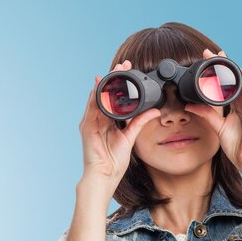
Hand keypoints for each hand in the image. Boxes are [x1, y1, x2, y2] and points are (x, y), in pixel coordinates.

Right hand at [79, 60, 160, 186]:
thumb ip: (139, 123)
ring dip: (106, 82)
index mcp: (108, 122)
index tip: (131, 71)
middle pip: (106, 94)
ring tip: (115, 70)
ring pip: (98, 96)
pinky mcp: (86, 127)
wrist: (104, 176)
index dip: (121, 84)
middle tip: (124, 64)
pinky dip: (95, 95)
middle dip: (114, 78)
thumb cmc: (114, 162)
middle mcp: (98, 120)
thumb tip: (155, 111)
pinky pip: (91, 107)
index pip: (114, 98)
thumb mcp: (130, 138)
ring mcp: (91, 122)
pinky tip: (99, 83)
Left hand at [183, 48, 241, 176]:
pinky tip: (241, 74)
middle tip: (212, 52)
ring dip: (232, 69)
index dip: (218, 71)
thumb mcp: (217, 127)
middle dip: (224, 65)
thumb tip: (190, 105)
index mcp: (237, 105)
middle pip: (234, 79)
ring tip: (223, 58)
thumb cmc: (237, 146)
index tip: (207, 59)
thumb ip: (206, 114)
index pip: (227, 84)